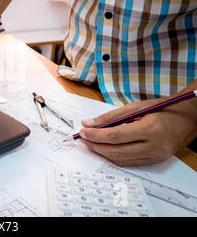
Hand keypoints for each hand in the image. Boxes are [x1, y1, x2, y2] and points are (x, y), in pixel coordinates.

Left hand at [79, 95, 196, 165]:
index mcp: (150, 129)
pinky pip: (129, 162)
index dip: (96, 135)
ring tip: (91, 142)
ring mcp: (155, 156)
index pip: (115, 136)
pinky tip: (105, 148)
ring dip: (102, 152)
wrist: (188, 118)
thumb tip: (89, 123)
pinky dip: (114, 156)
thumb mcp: (137, 107)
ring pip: (121, 159)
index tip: (83, 131)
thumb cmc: (163, 109)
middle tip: (84, 138)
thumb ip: (111, 116)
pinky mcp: (155, 161)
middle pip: (116, 151)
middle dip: (96, 145)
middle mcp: (154, 146)